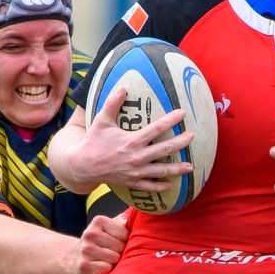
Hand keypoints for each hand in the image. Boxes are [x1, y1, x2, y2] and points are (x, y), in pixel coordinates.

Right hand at [65, 86, 193, 190]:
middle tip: (192, 137)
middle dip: (180, 143)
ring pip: (161, 171)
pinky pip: (150, 186)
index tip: (182, 114)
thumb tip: (123, 87)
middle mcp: (137, 157)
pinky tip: (171, 185)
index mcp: (132, 141)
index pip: (156, 129)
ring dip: (177, 169)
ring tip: (190, 166)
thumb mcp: (102, 120)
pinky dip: (161, 186)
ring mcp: (135, 172)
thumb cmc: (93, 141)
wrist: (83, 166)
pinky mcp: (132, 182)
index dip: (171, 120)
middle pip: (165, 150)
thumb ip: (113, 103)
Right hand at [69, 212, 128, 273]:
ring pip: (114, 258)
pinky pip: (107, 268)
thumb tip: (130, 218)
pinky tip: (100, 266)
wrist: (74, 256)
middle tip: (111, 251)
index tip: (117, 241)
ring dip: (114, 261)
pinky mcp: (84, 265)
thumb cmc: (97, 242)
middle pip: (120, 246)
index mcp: (98, 221)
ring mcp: (86, 249)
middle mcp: (90, 234)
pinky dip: (107, 270)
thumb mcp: (107, 228)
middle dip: (120, 251)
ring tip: (106, 259)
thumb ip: (121, 222)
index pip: (124, 233)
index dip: (125, 240)